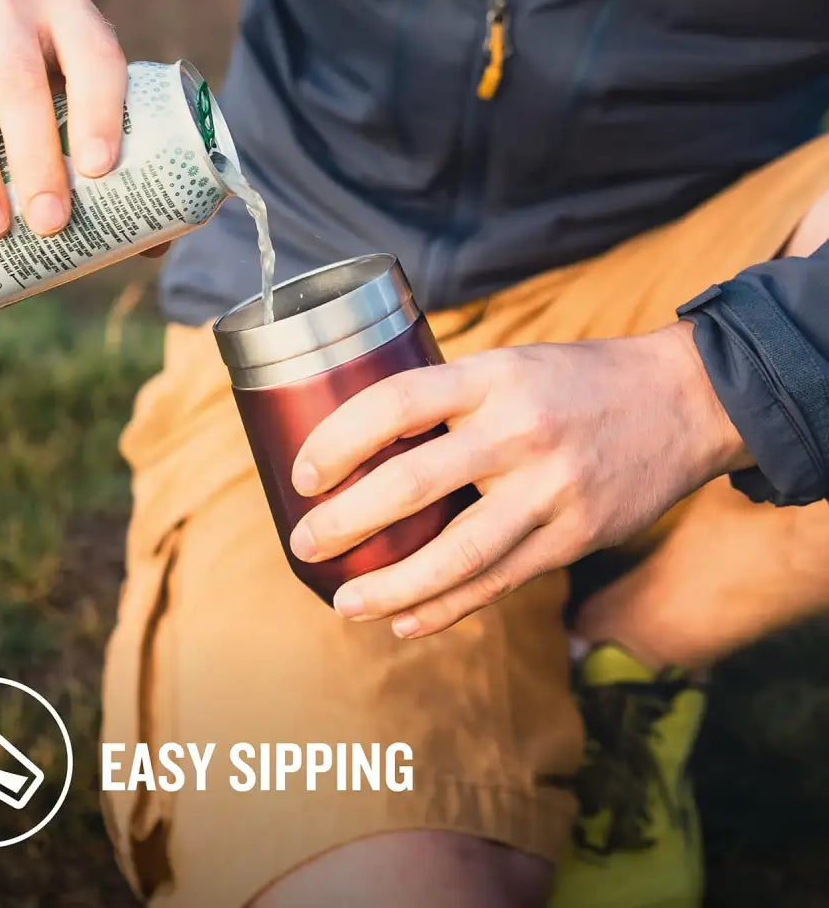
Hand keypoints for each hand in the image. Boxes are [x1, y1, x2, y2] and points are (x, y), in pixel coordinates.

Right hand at [0, 0, 155, 247]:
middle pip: (20, 82)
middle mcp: (8, 4)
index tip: (99, 170)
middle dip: (36, 157)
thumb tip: (151, 245)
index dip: (100, 111)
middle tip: (49, 223)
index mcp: (72, 17)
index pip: (94, 58)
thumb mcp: (79, 93)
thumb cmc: (45, 82)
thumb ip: (118, 155)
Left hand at [289, 321, 750, 637]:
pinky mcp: (576, 536)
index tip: (302, 473)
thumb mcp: (510, 364)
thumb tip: (368, 440)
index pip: (394, 403)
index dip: (337, 441)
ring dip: (391, 587)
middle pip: (413, 485)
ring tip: (344, 603)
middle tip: (304, 544)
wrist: (684, 401)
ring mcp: (552, 490)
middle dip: (345, 521)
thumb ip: (449, 399)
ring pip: (457, 554)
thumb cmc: (577, 381)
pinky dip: (448, 608)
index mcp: (492, 377)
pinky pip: (500, 582)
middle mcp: (520, 432)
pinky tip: (406, 622)